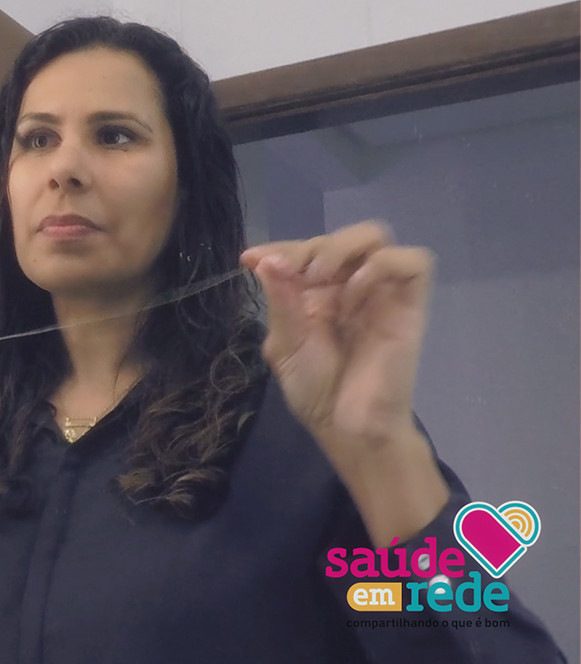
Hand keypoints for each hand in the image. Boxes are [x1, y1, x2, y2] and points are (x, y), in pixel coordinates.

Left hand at [240, 221, 434, 473]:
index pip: (305, 251)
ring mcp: (382, 292)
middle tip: (294, 272)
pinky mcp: (410, 304)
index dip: (280, 248)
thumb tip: (264, 261)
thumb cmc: (316, 390)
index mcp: (319, 292)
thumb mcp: (286, 345)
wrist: (348, 426)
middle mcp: (350, 285)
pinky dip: (381, 265)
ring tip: (320, 279)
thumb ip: (281, 302)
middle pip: (340, 236)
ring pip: (375, 236)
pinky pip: (413, 262)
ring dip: (341, 247)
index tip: (250, 259)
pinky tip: (355, 292)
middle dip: (311, 247)